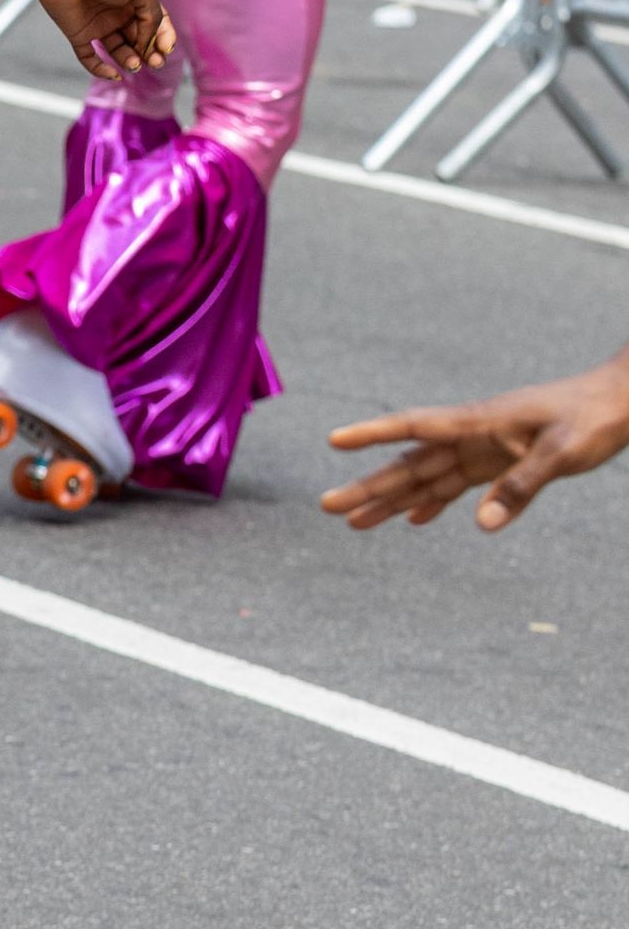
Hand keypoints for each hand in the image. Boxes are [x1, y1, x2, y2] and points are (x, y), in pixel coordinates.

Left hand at [34, 0, 177, 83]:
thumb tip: (148, 43)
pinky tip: (113, 74)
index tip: (166, 48)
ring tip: (134, 65)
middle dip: (150, 53)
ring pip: (119, 51)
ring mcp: (99, 25)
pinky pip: (91, 58)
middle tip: (155, 62)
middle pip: (140, 40)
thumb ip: (152, 15)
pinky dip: (101, 69)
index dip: (164, 37)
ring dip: (129, 61)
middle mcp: (118, 12)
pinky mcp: (79, 35)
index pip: (157, 23)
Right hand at [323, 350, 628, 531]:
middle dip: (369, 485)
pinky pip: (456, 486)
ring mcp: (482, 449)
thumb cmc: (592, 418)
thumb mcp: (561, 452)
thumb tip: (481, 526)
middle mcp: (471, 435)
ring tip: (355, 523)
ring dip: (391, 500)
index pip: (414, 426)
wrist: (619, 403)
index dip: (373, 433)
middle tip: (328, 506)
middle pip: (409, 462)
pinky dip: (433, 503)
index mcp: (479, 422)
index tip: (333, 440)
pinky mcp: (500, 463)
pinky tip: (414, 520)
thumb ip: (521, 486)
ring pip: (426, 477)